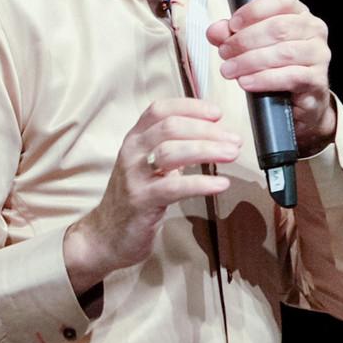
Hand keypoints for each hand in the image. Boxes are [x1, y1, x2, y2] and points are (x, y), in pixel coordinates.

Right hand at [63, 98, 241, 293]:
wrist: (108, 235)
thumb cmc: (137, 196)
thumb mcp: (150, 164)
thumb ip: (174, 147)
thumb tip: (212, 132)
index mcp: (135, 138)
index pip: (161, 110)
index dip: (191, 107)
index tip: (217, 113)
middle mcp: (132, 152)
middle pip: (170, 127)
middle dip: (207, 130)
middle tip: (234, 139)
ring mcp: (135, 176)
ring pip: (171, 152)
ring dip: (207, 150)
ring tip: (231, 154)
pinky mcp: (142, 201)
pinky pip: (174, 187)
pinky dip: (201, 183)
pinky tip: (220, 184)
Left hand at [206, 0, 336, 154]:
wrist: (302, 102)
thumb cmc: (279, 68)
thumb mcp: (253, 47)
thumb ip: (233, 36)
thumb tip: (215, 31)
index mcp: (300, 14)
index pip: (282, 1)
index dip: (254, 10)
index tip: (232, 25)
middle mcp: (314, 30)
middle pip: (279, 28)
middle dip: (245, 40)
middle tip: (224, 53)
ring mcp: (319, 55)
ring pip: (284, 52)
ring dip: (250, 61)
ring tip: (229, 70)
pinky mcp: (318, 80)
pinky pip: (290, 76)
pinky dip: (264, 79)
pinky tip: (245, 82)